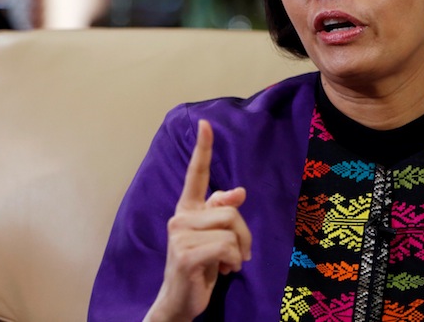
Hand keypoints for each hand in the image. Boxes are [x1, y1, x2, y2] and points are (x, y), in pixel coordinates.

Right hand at [145, 120, 251, 321]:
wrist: (180, 300)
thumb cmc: (200, 265)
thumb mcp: (215, 236)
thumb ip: (222, 212)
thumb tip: (239, 192)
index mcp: (188, 209)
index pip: (195, 174)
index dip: (203, 148)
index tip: (206, 123)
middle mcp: (180, 217)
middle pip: (230, 211)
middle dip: (244, 235)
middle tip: (240, 254)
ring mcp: (179, 235)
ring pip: (231, 230)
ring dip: (239, 252)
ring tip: (227, 264)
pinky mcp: (184, 254)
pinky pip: (227, 248)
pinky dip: (233, 262)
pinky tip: (223, 272)